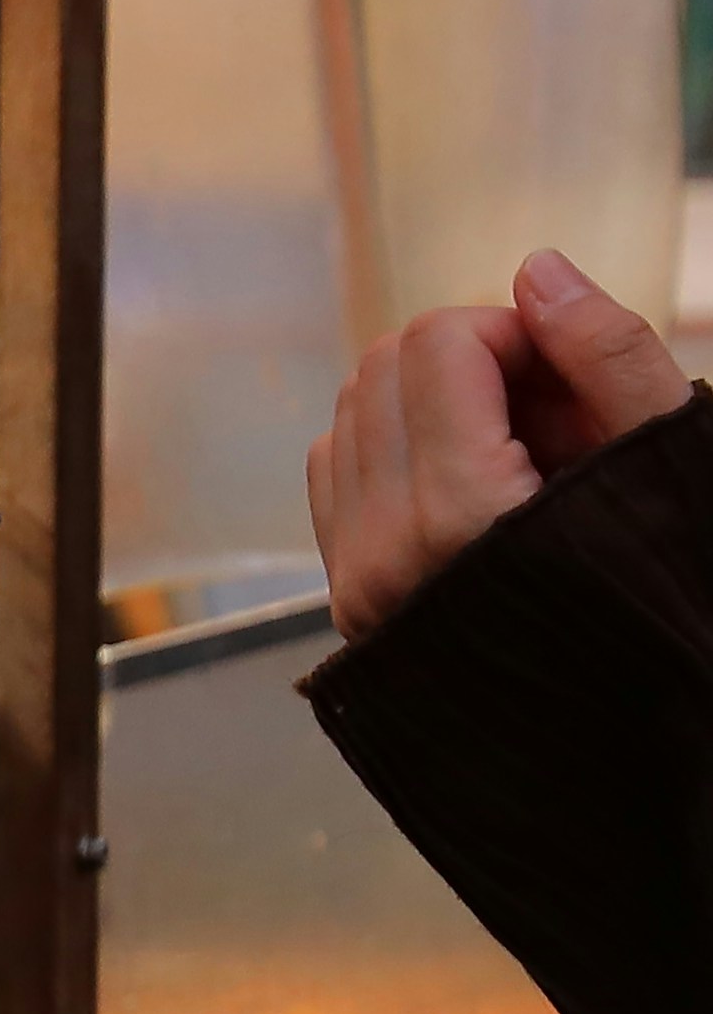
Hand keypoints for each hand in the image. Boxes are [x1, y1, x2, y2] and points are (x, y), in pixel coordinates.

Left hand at [313, 251, 697, 637]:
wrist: (643, 744)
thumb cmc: (675, 603)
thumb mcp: (668, 462)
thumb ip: (609, 357)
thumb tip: (536, 269)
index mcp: (463, 515)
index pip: (438, 345)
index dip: (516, 334)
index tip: (575, 379)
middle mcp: (388, 550)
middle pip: (384, 368)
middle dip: (473, 365)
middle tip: (559, 417)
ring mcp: (359, 579)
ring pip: (352, 414)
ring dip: (434, 405)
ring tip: (528, 457)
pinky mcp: (350, 600)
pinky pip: (338, 474)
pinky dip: (398, 451)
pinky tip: (479, 483)